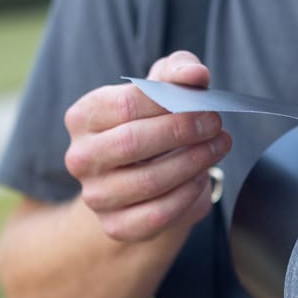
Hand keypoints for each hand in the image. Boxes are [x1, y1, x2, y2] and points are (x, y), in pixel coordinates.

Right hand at [64, 51, 230, 241]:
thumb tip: (195, 75)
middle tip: (216, 125)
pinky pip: (157, 215)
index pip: (125, 104)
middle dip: (184, 132)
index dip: (170, 102)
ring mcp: (95, 196)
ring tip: (217, 148)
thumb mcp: (164, 88)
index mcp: (82, 117)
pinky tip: (201, 178)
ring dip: (193, 163)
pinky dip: (187, 196)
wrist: (143, 177)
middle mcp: (80, 158)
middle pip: (134, 142)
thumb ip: (179, 71)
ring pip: (149, 181)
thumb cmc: (153, 123)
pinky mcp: (116, 226)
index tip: (204, 103)